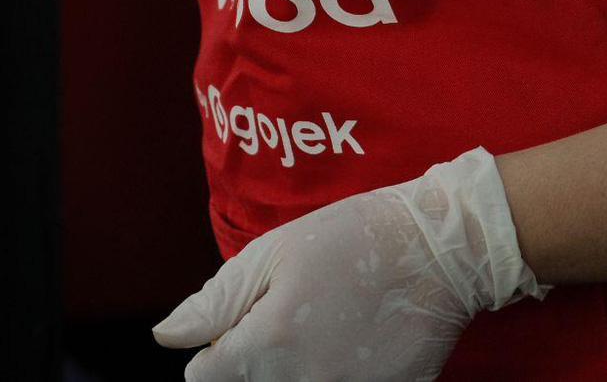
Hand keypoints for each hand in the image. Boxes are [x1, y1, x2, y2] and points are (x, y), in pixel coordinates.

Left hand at [154, 148, 544, 380]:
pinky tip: (350, 347)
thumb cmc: (349, 240)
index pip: (205, 379)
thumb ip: (215, 304)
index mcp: (271, 341)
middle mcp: (308, 381)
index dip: (212, 353)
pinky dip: (336, 374)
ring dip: (290, 371)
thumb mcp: (272, 254)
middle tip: (286, 322)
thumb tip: (166, 338)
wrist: (439, 250)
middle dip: (251, 362)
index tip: (234, 330)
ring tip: (320, 330)